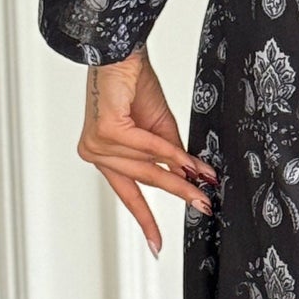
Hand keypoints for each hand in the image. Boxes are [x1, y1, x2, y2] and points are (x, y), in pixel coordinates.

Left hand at [77, 45, 216, 257]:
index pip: (127, 192)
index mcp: (105, 155)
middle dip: (178, 193)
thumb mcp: (159, 128)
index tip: (156, 245)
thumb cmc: (134, 84)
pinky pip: (146, 149)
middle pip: (142, 181)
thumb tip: (188, 180)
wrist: (123, 53)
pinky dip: (170, 153)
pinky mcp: (105, 131)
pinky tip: (186, 160)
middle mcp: (96, 153)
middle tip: (203, 204)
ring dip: (179, 171)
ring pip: (147, 166)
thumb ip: (169, 156)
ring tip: (203, 176)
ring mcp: (97, 144)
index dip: (144, 219)